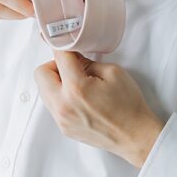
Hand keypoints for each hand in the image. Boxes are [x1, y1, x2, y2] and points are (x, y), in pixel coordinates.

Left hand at [34, 50, 165, 167]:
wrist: (135, 136)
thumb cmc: (129, 105)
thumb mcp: (113, 72)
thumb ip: (88, 62)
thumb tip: (74, 58)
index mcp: (76, 88)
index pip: (58, 57)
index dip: (62, 44)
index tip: (63, 40)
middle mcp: (63, 105)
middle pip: (41, 73)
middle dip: (54, 65)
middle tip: (72, 66)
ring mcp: (61, 119)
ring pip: (43, 90)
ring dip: (55, 81)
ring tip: (76, 83)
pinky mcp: (63, 128)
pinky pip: (52, 105)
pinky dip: (60, 96)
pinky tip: (78, 98)